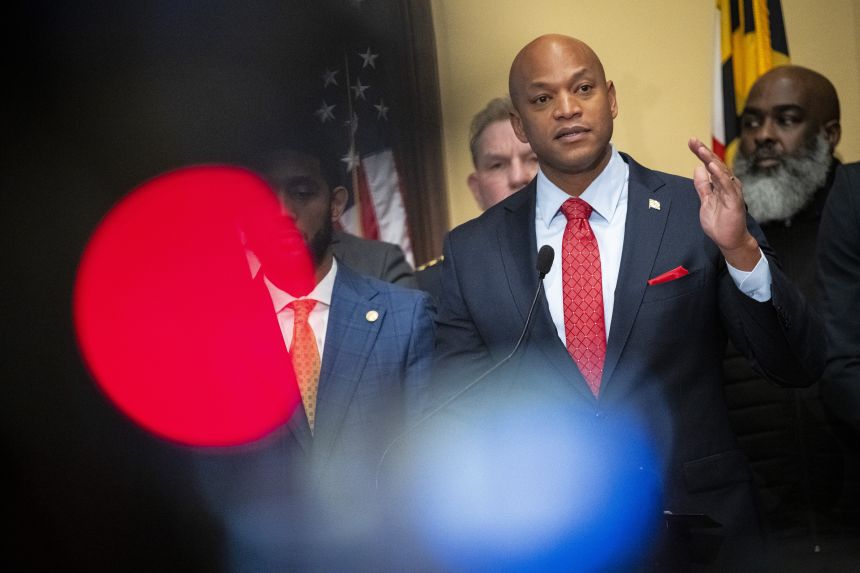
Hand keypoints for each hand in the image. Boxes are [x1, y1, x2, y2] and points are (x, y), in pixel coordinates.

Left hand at [688, 137, 759, 270]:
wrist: (729, 240)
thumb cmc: (720, 222)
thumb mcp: (705, 200)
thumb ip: (702, 185)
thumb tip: (697, 169)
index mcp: (720, 184)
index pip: (710, 164)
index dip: (701, 153)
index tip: (691, 142)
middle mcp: (727, 185)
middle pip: (715, 164)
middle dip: (704, 152)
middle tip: (694, 141)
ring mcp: (731, 192)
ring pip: (721, 172)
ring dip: (711, 160)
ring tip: (701, 150)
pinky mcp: (734, 200)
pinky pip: (726, 186)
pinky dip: (720, 175)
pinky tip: (712, 167)